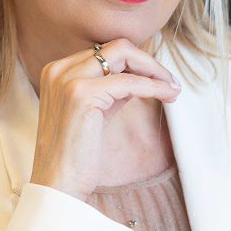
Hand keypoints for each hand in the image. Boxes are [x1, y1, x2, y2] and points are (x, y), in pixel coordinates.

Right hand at [28, 37, 180, 201]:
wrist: (58, 184)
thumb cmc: (76, 154)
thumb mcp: (94, 111)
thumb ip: (110, 88)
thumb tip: (141, 74)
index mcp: (57, 70)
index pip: (105, 51)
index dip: (136, 62)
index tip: (157, 78)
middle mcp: (59, 69)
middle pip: (116, 46)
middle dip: (148, 61)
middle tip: (169, 81)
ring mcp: (69, 80)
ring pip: (124, 54)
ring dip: (154, 70)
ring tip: (172, 87)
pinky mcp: (82, 95)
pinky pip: (129, 82)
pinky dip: (153, 86)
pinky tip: (167, 94)